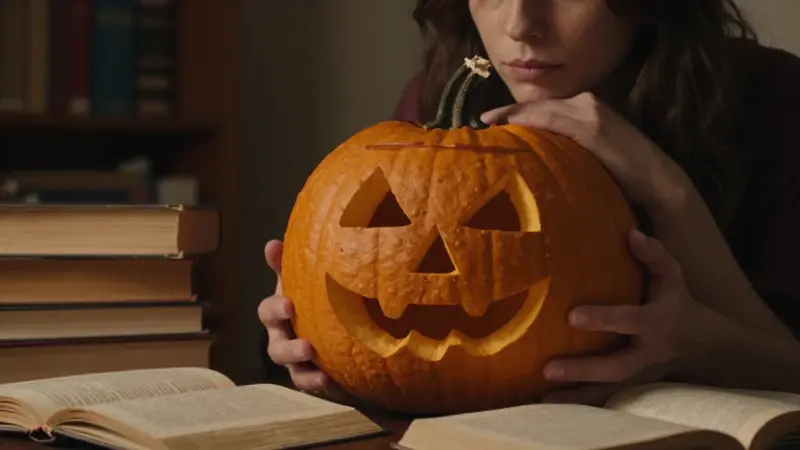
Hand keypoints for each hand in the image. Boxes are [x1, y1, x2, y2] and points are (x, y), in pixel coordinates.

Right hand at [258, 240, 349, 402]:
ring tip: (323, 371)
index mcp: (280, 315)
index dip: (276, 309)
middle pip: (277, 348)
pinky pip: (314, 386)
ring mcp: (297, 364)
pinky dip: (321, 385)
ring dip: (306, 371)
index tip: (289, 305)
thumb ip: (288, 265)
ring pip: (294, 372)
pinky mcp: (313, 380)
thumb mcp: (303, 281)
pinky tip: (335, 382)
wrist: (335, 330)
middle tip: (307, 346)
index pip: (269, 311)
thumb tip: (271, 244)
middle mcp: (283, 340)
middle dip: (289, 348)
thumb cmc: (312, 298)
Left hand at [481, 92, 691, 211]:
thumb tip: (539, 160)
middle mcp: (587, 103)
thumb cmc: (623, 176)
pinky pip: (552, 119)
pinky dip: (529, 120)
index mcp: (587, 108)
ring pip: (543, 109)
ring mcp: (590, 112)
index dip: (518, 112)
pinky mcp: (592, 126)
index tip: (491, 120)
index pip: (545, 108)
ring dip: (514, 114)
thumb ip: (568, 149)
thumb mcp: (590, 156)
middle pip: (540, 105)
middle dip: (510, 111)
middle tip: (482, 119)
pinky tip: (510, 124)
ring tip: (488, 121)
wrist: (657, 181)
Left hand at [539, 229, 728, 404]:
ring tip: (542, 398)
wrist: (708, 348)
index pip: (629, 320)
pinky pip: (606, 400)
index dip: (603, 318)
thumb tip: (631, 234)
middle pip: (615, 367)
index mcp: (656, 323)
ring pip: (609, 391)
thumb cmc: (679, 304)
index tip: (572, 316)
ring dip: (577, 397)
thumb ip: (654, 255)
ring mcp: (640, 376)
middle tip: (548, 369)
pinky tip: (549, 404)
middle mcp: (647, 353)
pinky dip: (581, 404)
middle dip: (583, 369)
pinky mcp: (633, 388)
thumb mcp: (673, 277)